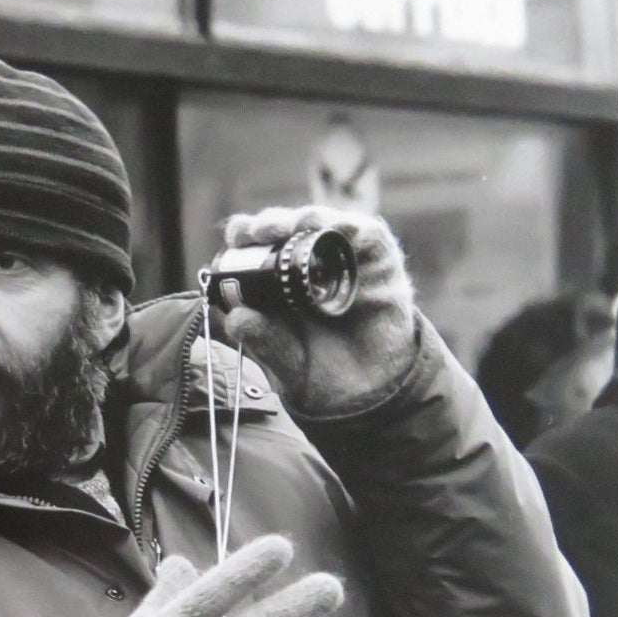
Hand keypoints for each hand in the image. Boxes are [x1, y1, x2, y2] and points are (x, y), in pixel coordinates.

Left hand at [215, 205, 417, 418]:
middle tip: (261, 230)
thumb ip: (264, 342)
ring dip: (312, 219)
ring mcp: (346, 263)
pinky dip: (356, 229)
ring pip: (327, 225)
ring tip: (301, 223)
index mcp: (276, 285)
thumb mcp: (287, 365)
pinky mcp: (381, 266)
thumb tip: (236, 318)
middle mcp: (309, 267)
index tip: (236, 235)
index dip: (245, 234)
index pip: (256, 248)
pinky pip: (371, 238)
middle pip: (288, 229)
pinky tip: (343, 229)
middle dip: (273, 222)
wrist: (371, 397)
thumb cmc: (322, 375)